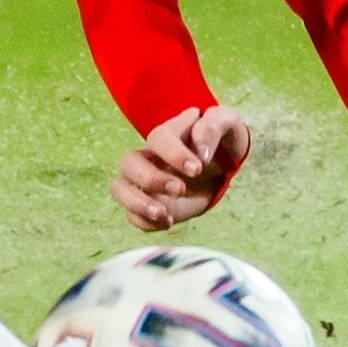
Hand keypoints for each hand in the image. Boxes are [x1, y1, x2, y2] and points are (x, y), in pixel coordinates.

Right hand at [110, 104, 249, 231]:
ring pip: (119, 189)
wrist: (224, 167)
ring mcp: (145, 182)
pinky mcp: (149, 204)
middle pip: (127, 162)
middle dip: (151, 179)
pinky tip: (169, 221)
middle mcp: (149, 156)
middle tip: (180, 190)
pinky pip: (132, 215)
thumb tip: (201, 151)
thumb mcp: (228, 124)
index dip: (173, 154)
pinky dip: (147, 222)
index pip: (158, 138)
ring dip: (137, 203)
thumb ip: (213, 127)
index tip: (197, 168)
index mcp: (169, 133)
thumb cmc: (222, 140)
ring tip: (164, 214)